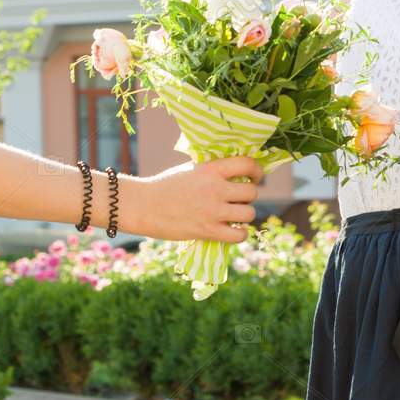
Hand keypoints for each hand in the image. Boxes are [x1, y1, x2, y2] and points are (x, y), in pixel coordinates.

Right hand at [133, 155, 263, 241]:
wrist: (142, 205)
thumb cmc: (164, 186)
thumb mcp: (190, 170)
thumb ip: (212, 171)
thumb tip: (236, 172)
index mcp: (210, 169)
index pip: (247, 164)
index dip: (257, 172)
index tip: (254, 178)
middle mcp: (214, 188)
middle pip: (252, 192)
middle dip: (247, 197)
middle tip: (237, 201)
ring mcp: (212, 211)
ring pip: (249, 214)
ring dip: (244, 216)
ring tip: (233, 217)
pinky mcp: (207, 231)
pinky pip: (239, 235)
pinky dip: (239, 234)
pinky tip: (231, 231)